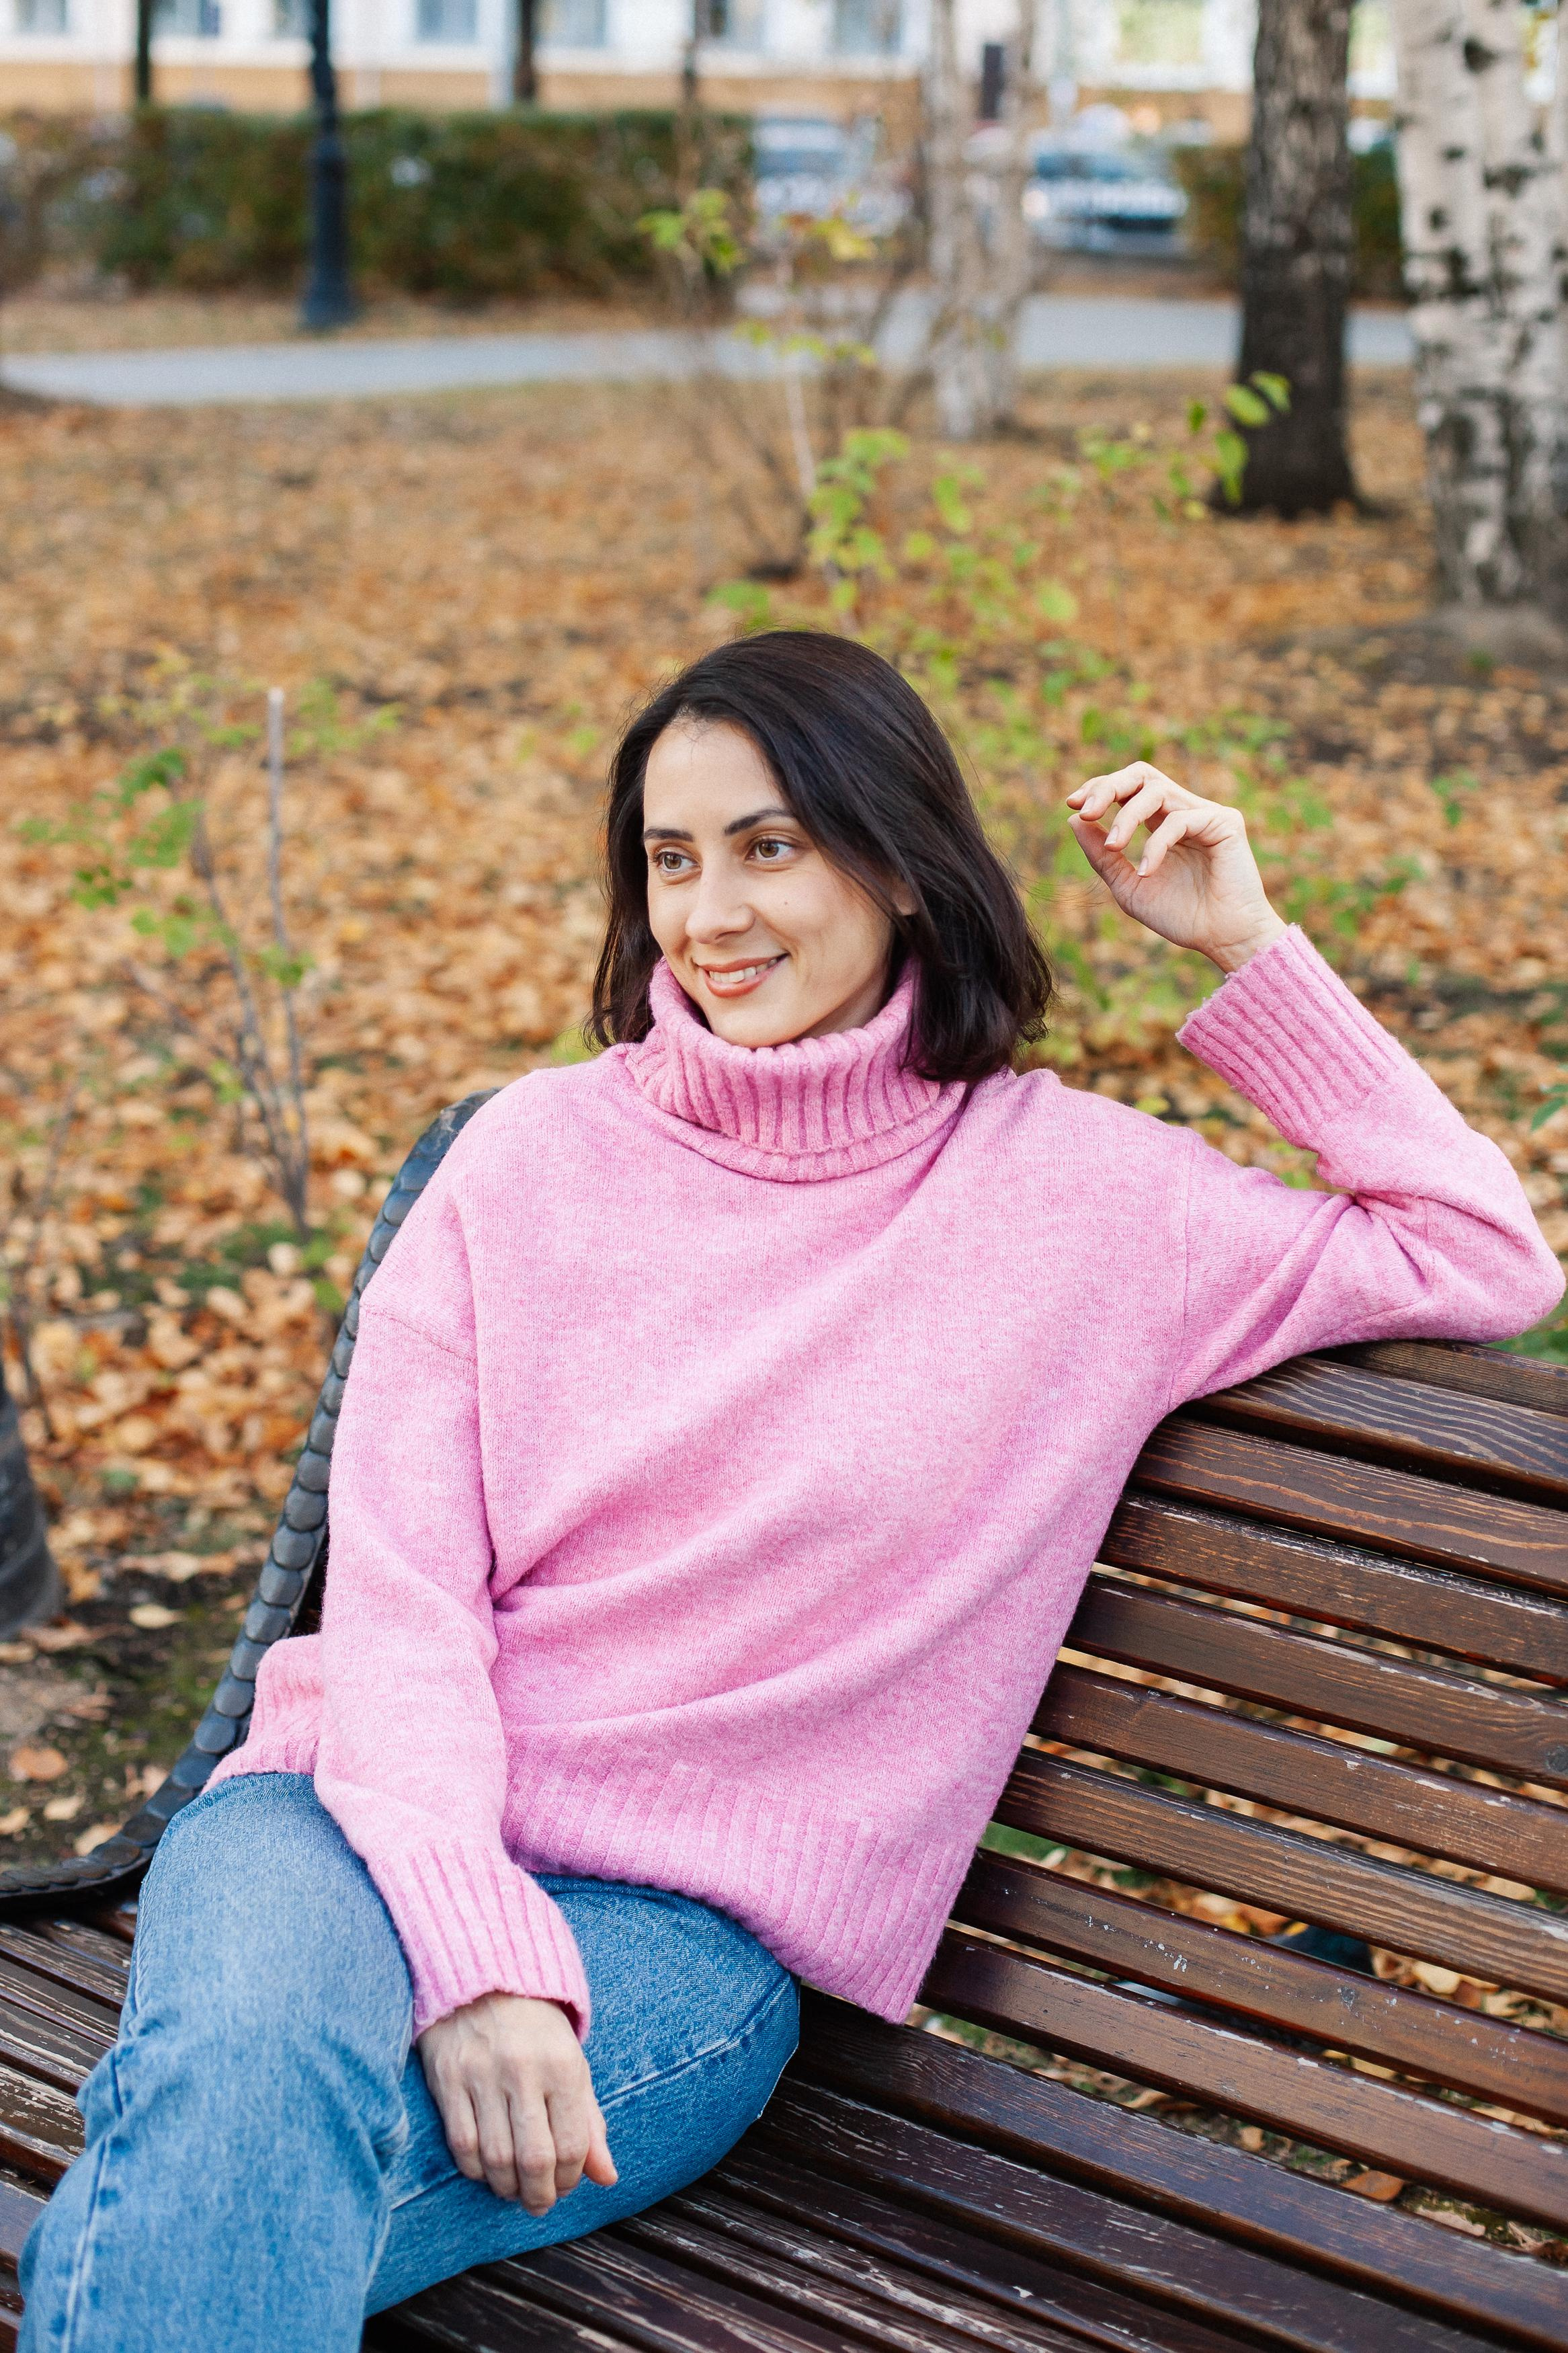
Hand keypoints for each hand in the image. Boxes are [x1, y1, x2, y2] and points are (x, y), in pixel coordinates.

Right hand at [417, 1991, 616, 2212]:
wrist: (485, 1981)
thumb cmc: (536, 2031)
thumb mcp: (572, 2066)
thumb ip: (590, 2123)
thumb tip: (606, 2178)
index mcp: (562, 2065)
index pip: (572, 2144)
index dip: (570, 2179)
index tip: (565, 2187)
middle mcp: (523, 2070)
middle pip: (534, 2159)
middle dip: (540, 2195)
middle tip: (539, 2203)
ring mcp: (482, 2075)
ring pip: (496, 2158)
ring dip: (507, 2187)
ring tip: (514, 2190)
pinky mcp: (448, 2080)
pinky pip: (462, 2144)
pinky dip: (476, 2170)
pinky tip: (487, 2170)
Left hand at [1066, 763, 1285, 973]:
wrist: (1222, 940)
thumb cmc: (1181, 916)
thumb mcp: (1129, 886)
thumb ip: (1102, 855)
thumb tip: (1073, 819)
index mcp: (1161, 823)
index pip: (1128, 788)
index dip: (1099, 788)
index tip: (1073, 805)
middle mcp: (1183, 811)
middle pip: (1142, 774)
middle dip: (1108, 787)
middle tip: (1086, 810)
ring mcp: (1205, 814)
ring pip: (1157, 790)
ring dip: (1126, 816)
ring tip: (1113, 847)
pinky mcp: (1225, 823)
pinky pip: (1180, 820)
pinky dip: (1156, 844)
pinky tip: (1147, 870)